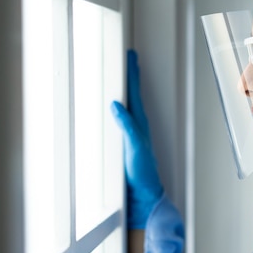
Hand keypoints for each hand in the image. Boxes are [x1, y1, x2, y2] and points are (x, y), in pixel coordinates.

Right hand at [111, 49, 163, 228]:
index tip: (130, 56)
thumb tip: (117, 105)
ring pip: (124, 108)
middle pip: (130, 96)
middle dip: (128, 78)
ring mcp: (128, 135)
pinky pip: (116, 122)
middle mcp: (135, 126)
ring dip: (121, 92)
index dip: (132, 74)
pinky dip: (114, 111)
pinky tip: (108, 109)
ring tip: (117, 77)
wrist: (142, 196)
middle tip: (125, 60)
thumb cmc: (143, 174)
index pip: (134, 94)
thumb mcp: (135, 148)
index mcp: (140, 124)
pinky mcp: (121, 145)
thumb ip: (127, 126)